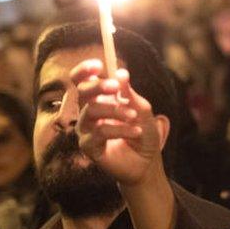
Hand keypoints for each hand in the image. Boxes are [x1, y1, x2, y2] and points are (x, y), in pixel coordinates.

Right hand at [72, 60, 168, 185]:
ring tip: (133, 116)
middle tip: (115, 87)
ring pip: (91, 111)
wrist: (147, 163)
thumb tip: (121, 73)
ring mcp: (86, 130)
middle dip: (99, 86)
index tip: (98, 65)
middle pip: (82, 91)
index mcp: (100, 99)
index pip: (82, 80)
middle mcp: (89, 112)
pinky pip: (99, 132)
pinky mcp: (88, 146)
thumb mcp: (142, 111)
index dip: (85, 70)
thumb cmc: (143, 134)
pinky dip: (120, 129)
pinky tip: (135, 132)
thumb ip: (130, 93)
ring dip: (115, 110)